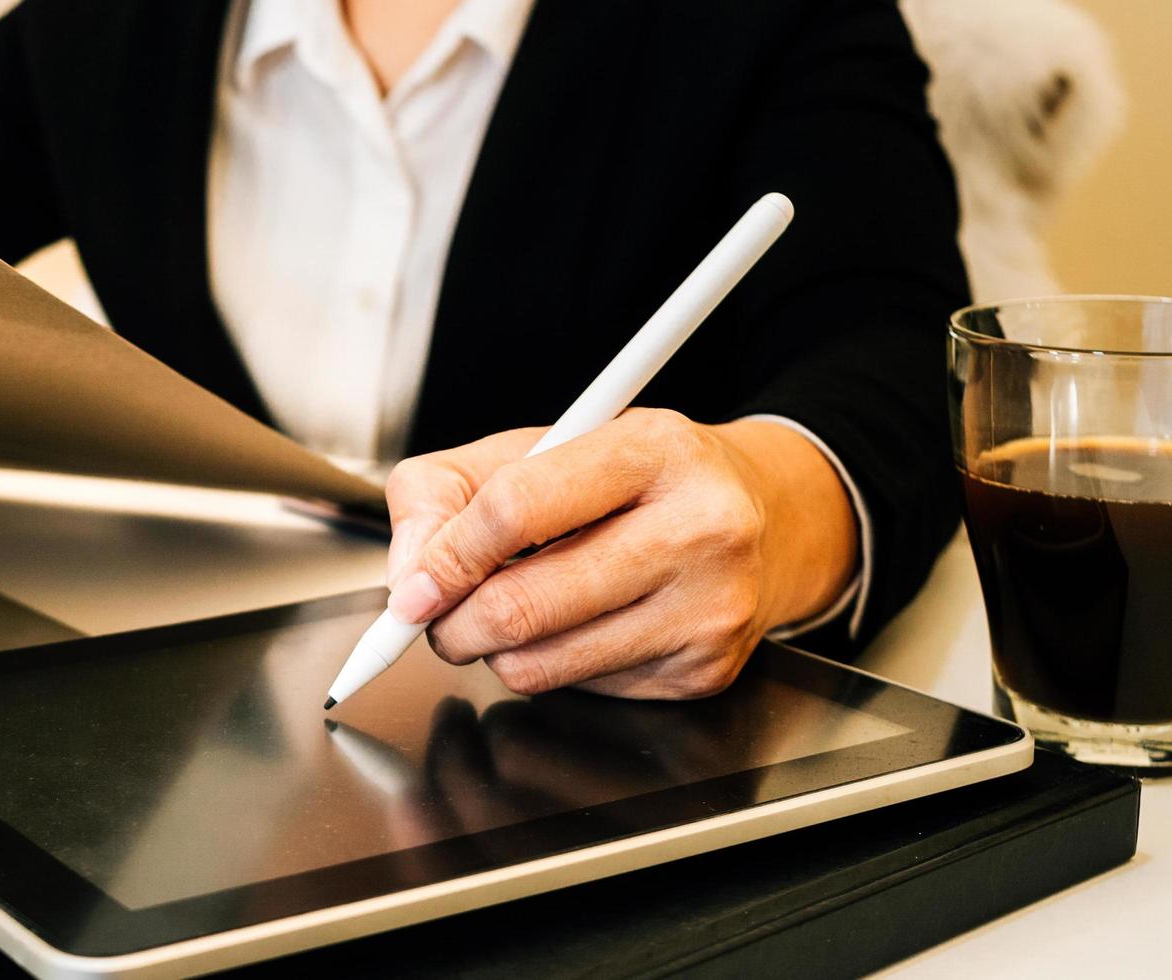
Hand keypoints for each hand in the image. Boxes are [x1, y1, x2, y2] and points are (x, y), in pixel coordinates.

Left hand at [380, 409, 857, 698]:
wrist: (762, 517)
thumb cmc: (634, 480)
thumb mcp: (538, 448)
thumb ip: (446, 492)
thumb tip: (409, 576)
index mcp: (652, 451)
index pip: (515, 509)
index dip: (445, 557)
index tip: (414, 587)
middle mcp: (699, 528)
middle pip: (521, 604)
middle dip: (453, 624)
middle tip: (441, 616)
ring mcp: (709, 607)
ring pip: (540, 664)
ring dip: (496, 651)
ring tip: (512, 610)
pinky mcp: (704, 671)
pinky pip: (581, 690)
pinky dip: (555, 665)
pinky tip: (581, 625)